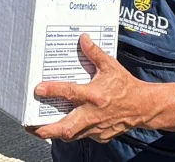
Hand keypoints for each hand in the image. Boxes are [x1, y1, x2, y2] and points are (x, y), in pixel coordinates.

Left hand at [29, 34, 143, 142]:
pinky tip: (63, 127)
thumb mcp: (111, 66)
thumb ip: (95, 53)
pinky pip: (83, 136)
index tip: (38, 89)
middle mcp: (93, 114)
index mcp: (95, 95)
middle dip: (48, 129)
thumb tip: (83, 39)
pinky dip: (72, 133)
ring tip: (40, 130)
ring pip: (72, 135)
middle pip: (67, 127)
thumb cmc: (126, 86)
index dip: (53, 91)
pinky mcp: (100, 136)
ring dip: (55, 133)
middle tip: (30, 127)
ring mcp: (97, 127)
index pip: (70, 92)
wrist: (144, 107)